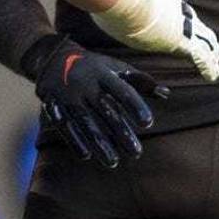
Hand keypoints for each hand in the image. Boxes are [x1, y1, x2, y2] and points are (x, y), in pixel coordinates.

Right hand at [23, 35, 169, 167]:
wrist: (53, 56)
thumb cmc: (94, 66)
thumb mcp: (116, 68)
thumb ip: (140, 81)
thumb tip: (166, 94)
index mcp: (103, 73)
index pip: (122, 90)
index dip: (135, 106)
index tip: (148, 123)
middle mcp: (85, 83)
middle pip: (105, 110)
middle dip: (120, 132)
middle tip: (136, 153)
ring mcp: (67, 94)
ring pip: (85, 121)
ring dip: (99, 143)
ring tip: (113, 162)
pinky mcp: (52, 104)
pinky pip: (63, 124)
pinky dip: (74, 140)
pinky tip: (86, 155)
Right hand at [91, 0, 218, 81]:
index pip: (175, 10)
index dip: (181, 19)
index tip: (183, 23)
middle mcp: (173, 9)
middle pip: (191, 22)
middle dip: (201, 34)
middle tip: (210, 44)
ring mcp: (179, 23)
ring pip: (201, 38)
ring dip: (209, 50)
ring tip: (216, 59)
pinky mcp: (181, 40)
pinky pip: (199, 55)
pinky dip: (207, 65)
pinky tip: (212, 75)